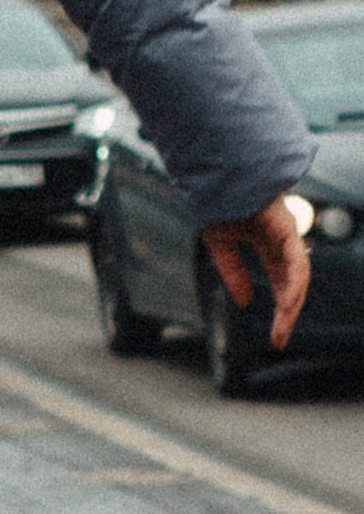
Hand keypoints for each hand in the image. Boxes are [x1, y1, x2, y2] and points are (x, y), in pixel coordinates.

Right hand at [202, 196, 311, 350]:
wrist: (214, 173)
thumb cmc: (216, 199)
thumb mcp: (219, 243)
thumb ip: (232, 271)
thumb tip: (245, 301)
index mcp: (269, 243)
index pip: (281, 280)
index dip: (279, 307)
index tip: (273, 335)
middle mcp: (283, 240)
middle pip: (293, 283)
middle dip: (287, 313)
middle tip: (279, 340)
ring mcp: (287, 233)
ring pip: (299, 275)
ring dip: (292, 303)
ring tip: (282, 326)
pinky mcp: (287, 227)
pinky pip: (297, 260)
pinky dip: (294, 282)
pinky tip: (287, 301)